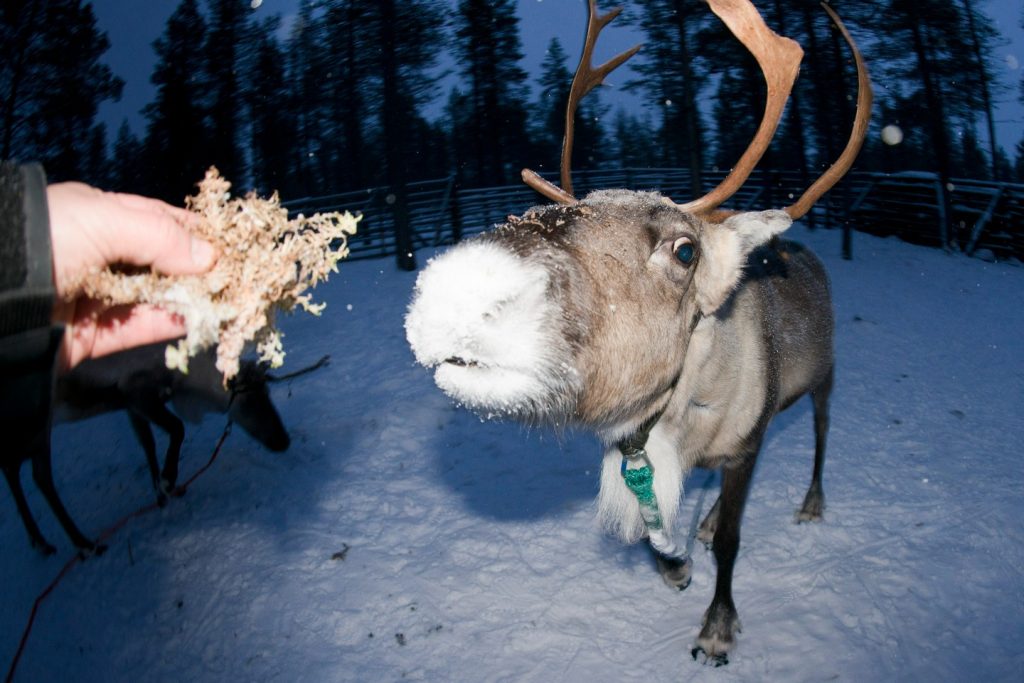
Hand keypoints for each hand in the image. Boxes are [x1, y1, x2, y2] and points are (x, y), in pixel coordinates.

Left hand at [47, 182, 216, 370]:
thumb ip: (161, 237)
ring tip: (226, 300)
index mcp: (97, 217)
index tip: (229, 242)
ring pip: (154, 297)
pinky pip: (138, 329)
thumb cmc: (48, 240)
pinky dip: (168, 325)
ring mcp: (96, 297)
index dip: (193, 231)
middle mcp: (98, 256)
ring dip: (190, 298)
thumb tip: (210, 257)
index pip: (156, 220)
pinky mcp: (92, 336)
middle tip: (235, 276)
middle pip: (160, 262)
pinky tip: (198, 320)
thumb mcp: (105, 220)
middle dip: (197, 269)